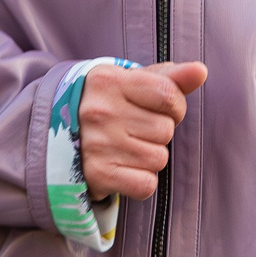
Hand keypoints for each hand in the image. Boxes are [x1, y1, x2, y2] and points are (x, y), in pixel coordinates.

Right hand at [79, 61, 204, 202]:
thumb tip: (200, 71)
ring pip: (158, 159)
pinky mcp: (97, 175)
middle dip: (157, 133)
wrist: (55, 137)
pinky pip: (146, 185)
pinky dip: (140, 181)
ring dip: (149, 158)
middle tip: (134, 130)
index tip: (159, 109)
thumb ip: (169, 77)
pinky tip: (124, 169)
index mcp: (108, 81)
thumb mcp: (130, 82)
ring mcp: (97, 144)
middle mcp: (100, 111)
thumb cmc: (105, 104)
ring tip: (126, 149)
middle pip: (166, 130)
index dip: (174, 106)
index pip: (169, 95)